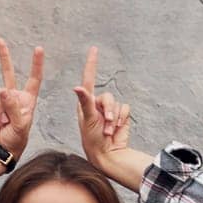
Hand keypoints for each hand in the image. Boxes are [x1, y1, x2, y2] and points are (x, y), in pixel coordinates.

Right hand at [0, 39, 43, 158]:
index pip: (33, 79)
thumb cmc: (16, 139)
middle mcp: (13, 97)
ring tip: (4, 120)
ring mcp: (0, 101)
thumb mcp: (22, 125)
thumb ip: (14, 107)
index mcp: (27, 100)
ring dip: (1, 106)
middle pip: (8, 73)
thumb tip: (3, 91)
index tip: (38, 49)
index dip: (36, 64)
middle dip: (4, 57)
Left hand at [72, 46, 130, 170]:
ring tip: (108, 130)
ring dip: (115, 118)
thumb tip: (77, 87)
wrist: (107, 152)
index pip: (89, 78)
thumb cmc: (92, 138)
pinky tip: (116, 128)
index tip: (94, 49)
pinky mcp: (120, 115)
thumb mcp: (87, 119)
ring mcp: (109, 109)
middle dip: (108, 110)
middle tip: (105, 123)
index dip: (92, 63)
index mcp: (85, 102)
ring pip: (117, 103)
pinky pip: (125, 109)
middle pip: (107, 95)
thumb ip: (85, 102)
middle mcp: (97, 104)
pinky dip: (122, 119)